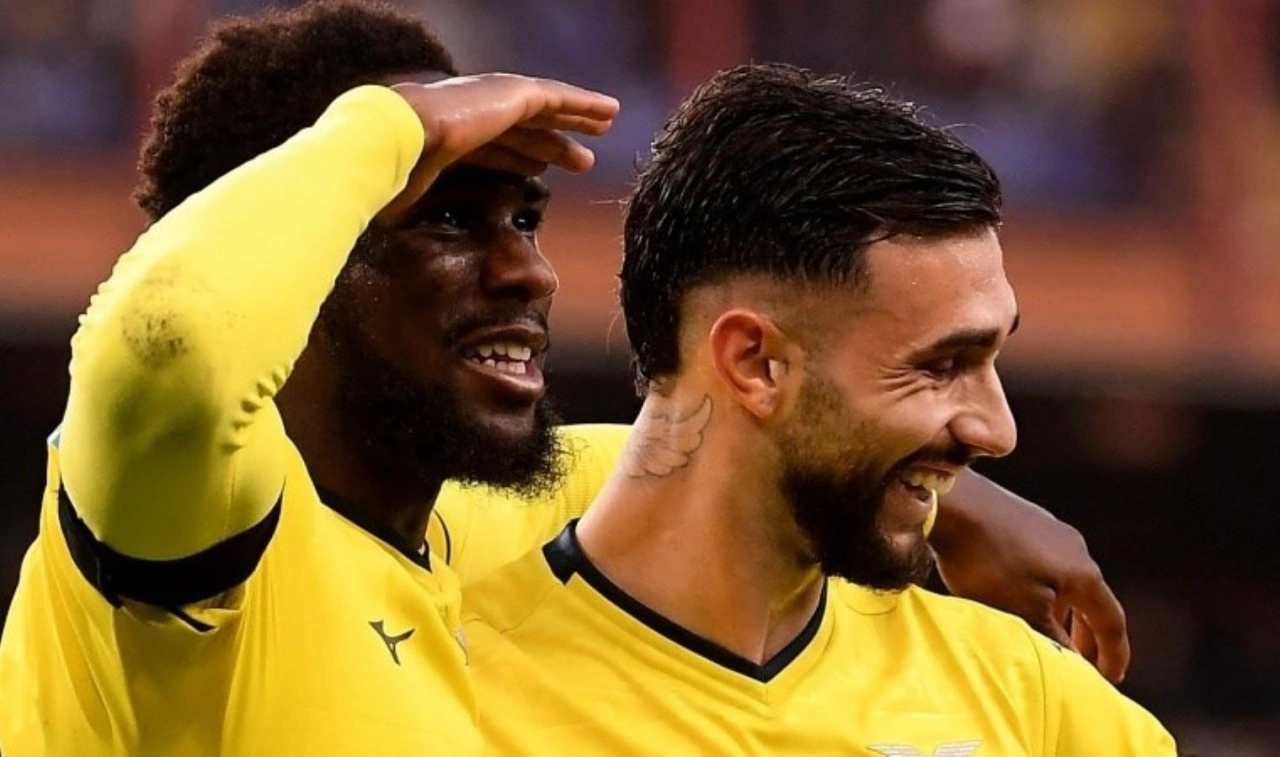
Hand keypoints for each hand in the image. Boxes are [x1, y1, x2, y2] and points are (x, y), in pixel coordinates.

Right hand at [380, 74, 618, 220]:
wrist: (394, 139)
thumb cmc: (392, 176)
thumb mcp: (410, 200)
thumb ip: (413, 209)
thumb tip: (392, 231)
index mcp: (451, 137)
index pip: (493, 148)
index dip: (518, 159)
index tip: (538, 173)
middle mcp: (474, 112)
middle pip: (524, 130)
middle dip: (552, 144)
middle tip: (581, 161)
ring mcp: (493, 99)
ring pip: (546, 111)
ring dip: (575, 120)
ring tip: (604, 129)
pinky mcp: (512, 93)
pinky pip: (558, 98)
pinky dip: (584, 104)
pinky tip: (609, 112)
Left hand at [929, 470, 1129, 682]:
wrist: (953, 504)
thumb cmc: (989, 562)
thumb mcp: (1022, 611)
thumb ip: (1053, 640)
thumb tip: (1075, 664)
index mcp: (1084, 574)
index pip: (1111, 621)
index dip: (1113, 653)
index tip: (1111, 678)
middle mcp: (1074, 548)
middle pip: (1090, 599)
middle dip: (1087, 634)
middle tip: (1081, 661)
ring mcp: (1048, 529)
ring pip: (1064, 581)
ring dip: (1062, 611)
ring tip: (1047, 632)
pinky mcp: (1022, 520)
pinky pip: (1043, 564)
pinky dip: (1042, 589)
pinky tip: (1017, 595)